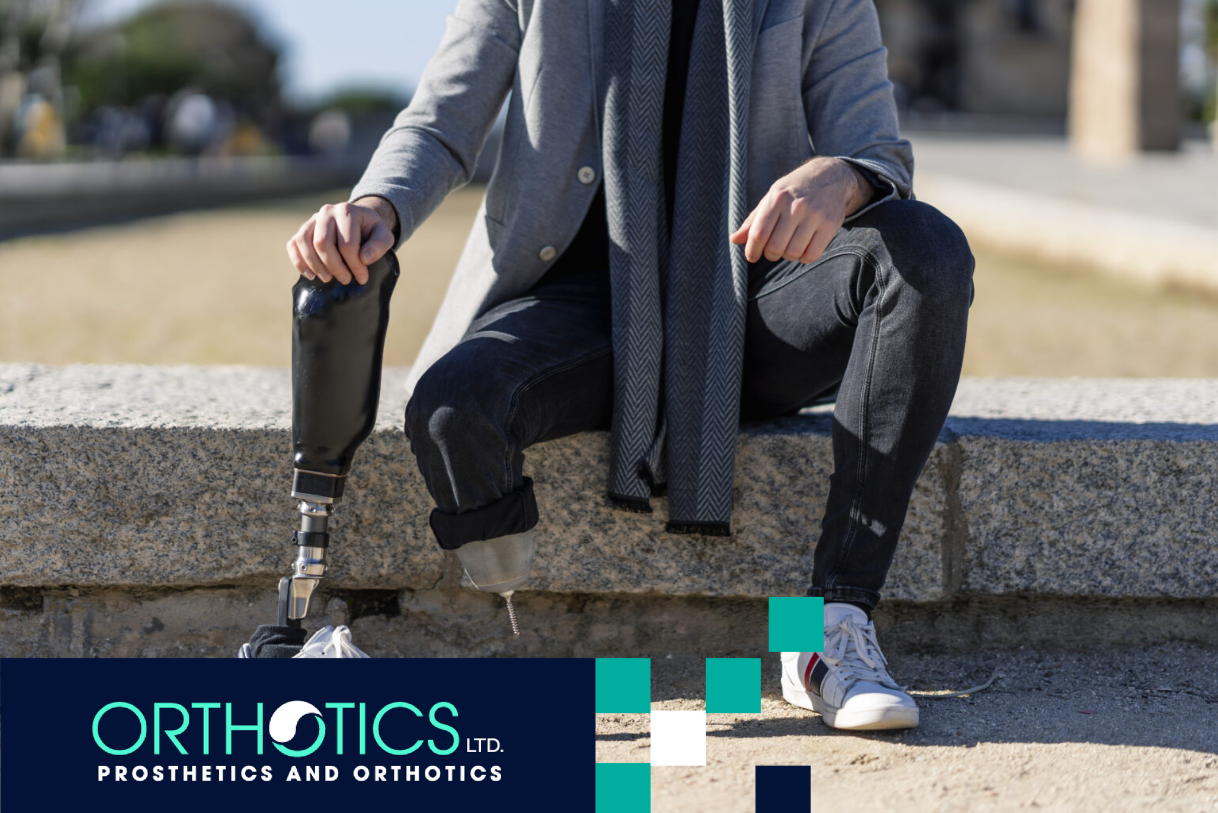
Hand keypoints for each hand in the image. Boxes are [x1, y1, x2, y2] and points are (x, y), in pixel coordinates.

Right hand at [286, 196, 397, 284]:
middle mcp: (327, 212)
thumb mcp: (383, 235)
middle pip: (322, 242)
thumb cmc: (370, 230)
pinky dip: (298, 261)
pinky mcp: (303, 230)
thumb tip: (364, 259)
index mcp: (347, 211)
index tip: (361, 278)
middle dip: (334, 266)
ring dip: (314, 265)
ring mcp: (312, 220)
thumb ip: (380, 245)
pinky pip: (293, 244)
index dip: (354, 264)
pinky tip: (310, 275)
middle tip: (345, 280)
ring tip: (328, 279)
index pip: (347, 243)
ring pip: (303, 242)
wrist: (358, 221)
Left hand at [729, 157, 870, 264]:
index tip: (751, 256)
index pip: (758, 233)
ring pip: (793, 253)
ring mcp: (815, 216)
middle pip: (775, 247)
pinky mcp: (830, 225)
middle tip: (772, 251)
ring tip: (789, 246)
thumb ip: (754, 220)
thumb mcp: (772, 198)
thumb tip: (734, 240)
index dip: (752, 250)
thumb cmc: (794, 190)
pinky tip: (803, 248)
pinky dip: (804, 258)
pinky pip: (812, 255)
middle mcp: (796, 206)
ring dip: (787, 256)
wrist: (830, 176)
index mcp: (777, 198)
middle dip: (770, 255)